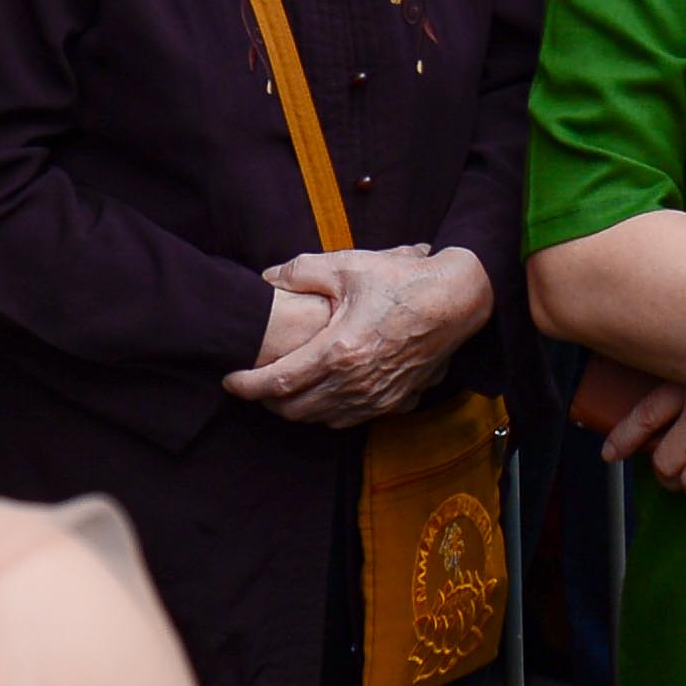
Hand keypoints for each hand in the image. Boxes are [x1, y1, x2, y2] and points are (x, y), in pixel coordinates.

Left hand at [227, 244, 493, 427]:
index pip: (278, 382)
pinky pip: (348, 419)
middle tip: (253, 380)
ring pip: (320, 419)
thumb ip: (301, 271)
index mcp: (339, 351)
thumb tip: (268, 277)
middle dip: (266, 400)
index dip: (247, 385)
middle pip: (294, 409)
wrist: (456, 301)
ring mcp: (376, 399)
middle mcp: (355, 384)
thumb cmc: (402, 281)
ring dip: (296, 407)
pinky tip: (323, 391)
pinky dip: (326, 411)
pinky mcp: (394, 403)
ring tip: (283, 386)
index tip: (229, 379)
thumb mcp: (349, 266)